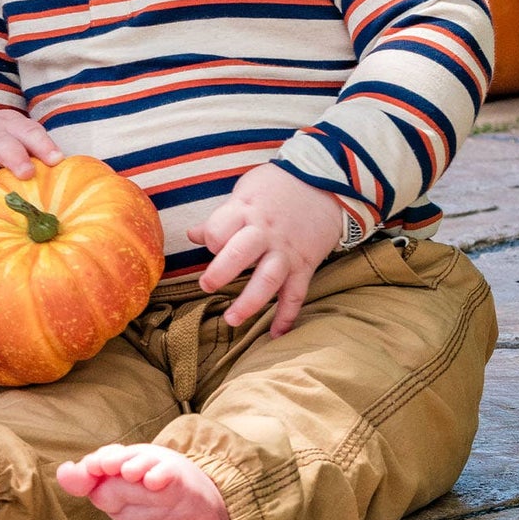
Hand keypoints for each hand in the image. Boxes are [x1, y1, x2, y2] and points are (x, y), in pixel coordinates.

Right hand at [0, 110, 61, 224]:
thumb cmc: (8, 147)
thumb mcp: (24, 141)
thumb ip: (42, 158)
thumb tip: (74, 189)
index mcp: (10, 128)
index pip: (29, 132)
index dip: (42, 144)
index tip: (56, 160)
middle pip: (0, 143)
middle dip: (13, 156)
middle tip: (26, 173)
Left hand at [188, 164, 345, 334]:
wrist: (326, 184)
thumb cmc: (277, 187)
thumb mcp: (245, 193)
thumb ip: (221, 217)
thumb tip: (192, 235)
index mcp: (246, 211)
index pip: (220, 229)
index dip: (211, 239)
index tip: (211, 245)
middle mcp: (266, 233)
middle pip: (240, 254)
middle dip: (221, 272)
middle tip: (206, 286)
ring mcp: (286, 252)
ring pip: (267, 280)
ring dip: (249, 303)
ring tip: (231, 320)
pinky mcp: (305, 265)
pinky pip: (296, 294)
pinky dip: (287, 316)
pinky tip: (276, 335)